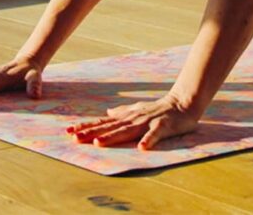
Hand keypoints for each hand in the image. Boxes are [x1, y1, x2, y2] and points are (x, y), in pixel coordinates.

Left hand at [66, 94, 199, 150]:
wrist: (183, 104)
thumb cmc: (159, 109)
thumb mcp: (137, 109)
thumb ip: (122, 112)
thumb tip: (107, 113)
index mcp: (127, 117)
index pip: (103, 123)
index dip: (86, 127)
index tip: (69, 132)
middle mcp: (134, 119)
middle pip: (110, 128)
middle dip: (92, 133)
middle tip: (75, 139)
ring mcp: (147, 122)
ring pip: (127, 131)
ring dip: (113, 137)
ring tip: (98, 143)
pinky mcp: (162, 126)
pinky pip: (155, 135)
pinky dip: (148, 140)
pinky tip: (141, 148)